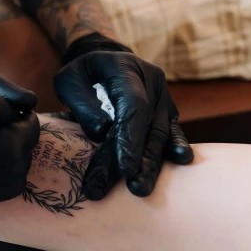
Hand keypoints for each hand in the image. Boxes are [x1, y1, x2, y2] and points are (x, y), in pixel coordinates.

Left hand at [54, 34, 192, 199]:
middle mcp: (151, 81)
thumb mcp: (69, 79)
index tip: (125, 167)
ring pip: (161, 133)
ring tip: (142, 188)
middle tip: (134, 188)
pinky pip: (172, 130)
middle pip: (149, 124)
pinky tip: (181, 161)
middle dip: (142, 159)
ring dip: (153, 163)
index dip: (130, 137)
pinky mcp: (167, 110)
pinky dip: (175, 146)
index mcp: (126, 69)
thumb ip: (81, 102)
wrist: (103, 62)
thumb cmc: (83, 74)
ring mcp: (162, 96)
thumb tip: (100, 132)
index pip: (133, 105)